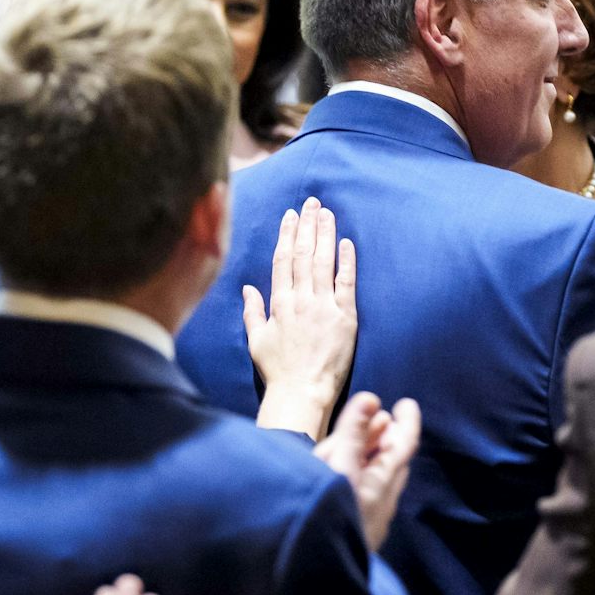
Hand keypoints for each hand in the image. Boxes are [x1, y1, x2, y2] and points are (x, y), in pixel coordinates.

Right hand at [249, 197, 357, 440]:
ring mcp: (324, 307)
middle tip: (313, 202)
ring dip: (326, 234)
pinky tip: (347, 243)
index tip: (291, 215)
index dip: (287, 234)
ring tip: (327, 213)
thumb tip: (248, 287)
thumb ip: (253, 311)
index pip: (283, 259)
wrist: (301, 393)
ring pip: (324, 262)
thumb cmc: (277, 371)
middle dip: (308, 225)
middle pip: (305, 254)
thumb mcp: (256, 340)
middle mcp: (301, 299)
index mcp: (279, 303)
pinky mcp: (345, 318)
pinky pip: (347, 283)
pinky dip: (347, 261)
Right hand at [315, 392, 420, 550]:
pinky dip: (359, 478)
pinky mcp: (355, 536)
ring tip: (363, 441)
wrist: (315, 582)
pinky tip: (343, 479)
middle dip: (387, 438)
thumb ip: (354, 435)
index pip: (403, 445)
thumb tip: (373, 400)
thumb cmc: (324, 518)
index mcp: (380, 485)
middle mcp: (381, 504)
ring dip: (372, 458)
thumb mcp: (336, 470)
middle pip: (391, 463)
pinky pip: (363, 498)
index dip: (407, 422)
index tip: (406, 404)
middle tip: (380, 417)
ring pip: (377, 481)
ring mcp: (369, 523)